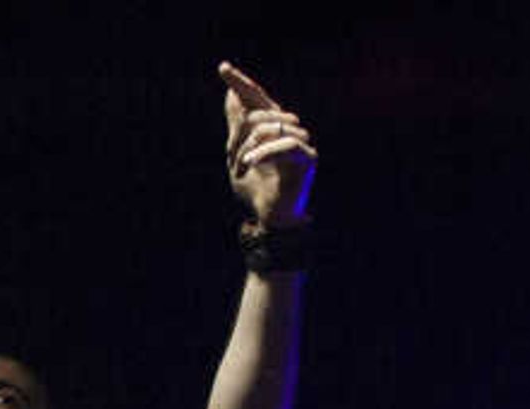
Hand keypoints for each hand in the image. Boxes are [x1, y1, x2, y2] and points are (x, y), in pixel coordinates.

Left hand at [219, 62, 315, 226]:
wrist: (270, 218)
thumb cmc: (256, 189)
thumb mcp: (238, 156)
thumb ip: (237, 127)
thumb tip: (230, 94)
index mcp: (272, 126)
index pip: (256, 98)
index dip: (240, 82)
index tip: (222, 68)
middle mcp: (288, 129)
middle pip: (258, 114)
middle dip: (238, 137)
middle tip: (233, 162)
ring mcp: (300, 142)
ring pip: (268, 128)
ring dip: (248, 150)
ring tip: (242, 169)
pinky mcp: (307, 158)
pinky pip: (284, 145)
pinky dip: (263, 154)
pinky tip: (249, 165)